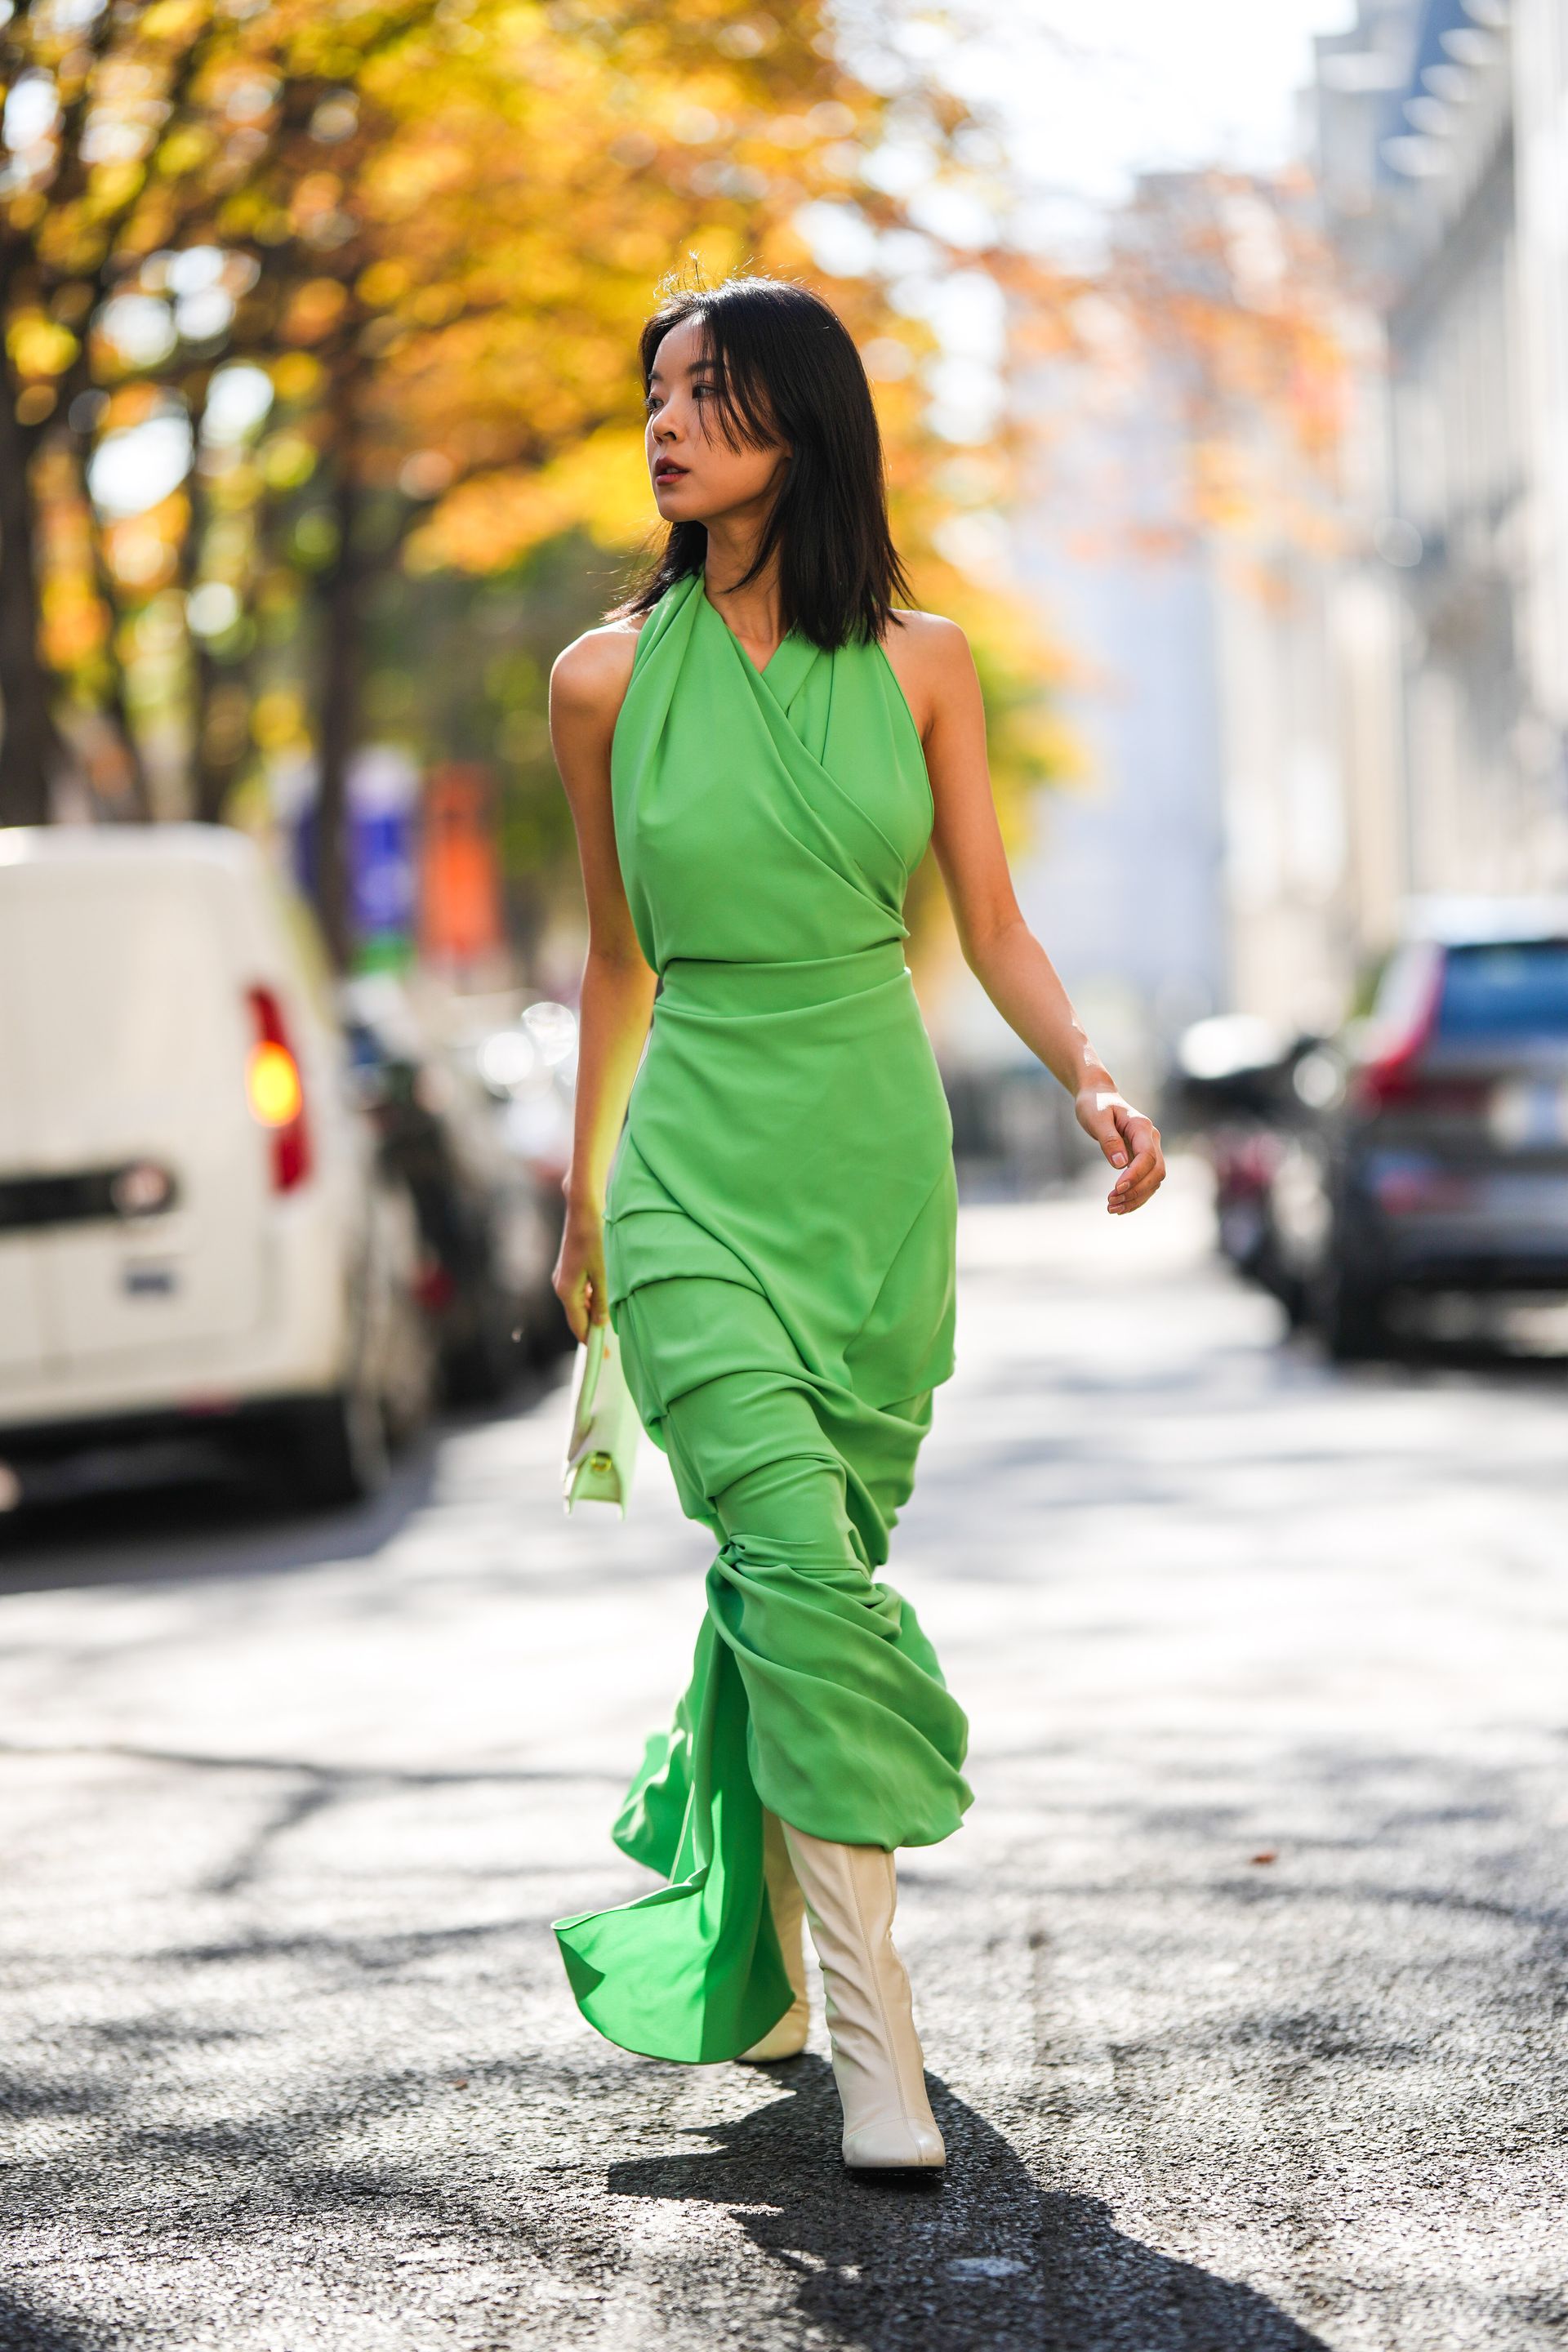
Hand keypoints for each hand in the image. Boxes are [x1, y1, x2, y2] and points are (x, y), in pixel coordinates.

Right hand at [552, 1195, 608, 1340]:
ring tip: (613, 1317)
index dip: (591, 1342)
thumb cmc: (594, 1237)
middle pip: (577, 1316)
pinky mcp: (570, 1267)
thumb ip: (603, 1301)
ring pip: (580, 1303)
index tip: (604, 1356)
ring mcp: (564, 1276)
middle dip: (593, 1328)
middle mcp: (560, 1285)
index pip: (578, 1326)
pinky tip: (607, 1294)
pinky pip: (581, 1291)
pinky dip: (593, 1297)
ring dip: (595, 1311)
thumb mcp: (604, 1272)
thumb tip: (601, 1322)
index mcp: (566, 1290)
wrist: (583, 1207)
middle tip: (612, 1341)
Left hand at [1075, 1086, 1165, 1215]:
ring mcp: (1149, 1149)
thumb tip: (1120, 1164)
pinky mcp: (1142, 1159)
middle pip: (1156, 1172)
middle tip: (1110, 1203)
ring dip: (1136, 1197)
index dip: (1134, 1176)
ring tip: (1112, 1208)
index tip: (1115, 1189)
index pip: (1147, 1157)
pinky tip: (1121, 1207)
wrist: (1098, 1097)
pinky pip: (1147, 1181)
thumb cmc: (1095, 1105)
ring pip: (1154, 1180)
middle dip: (1136, 1191)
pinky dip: (1136, 1196)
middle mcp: (1151, 1139)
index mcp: (1141, 1127)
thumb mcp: (1096, 1118)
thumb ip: (1108, 1140)